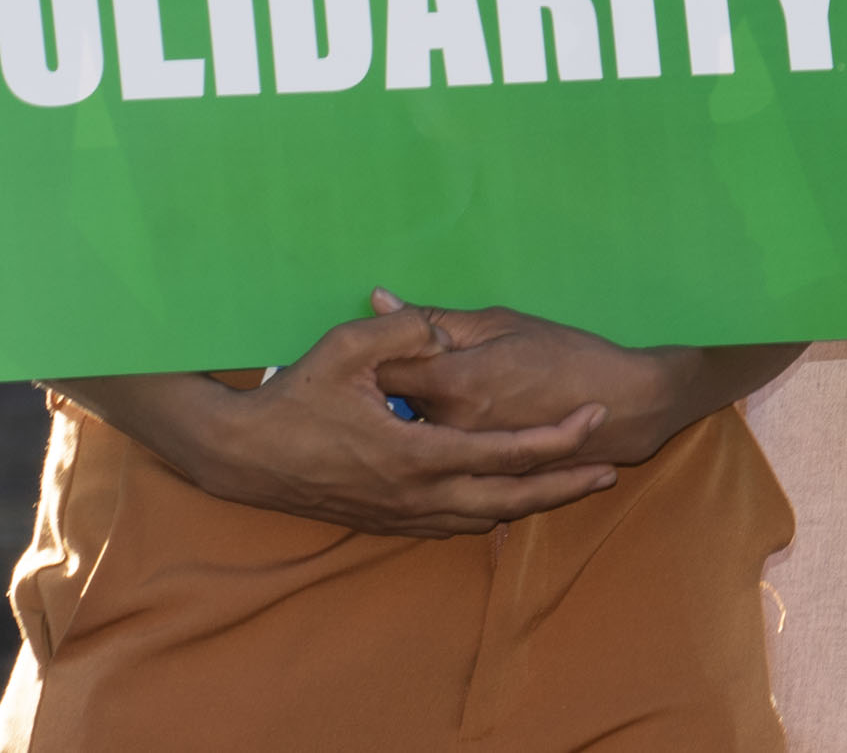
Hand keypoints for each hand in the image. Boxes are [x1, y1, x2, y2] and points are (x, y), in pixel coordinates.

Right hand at [84, 302, 617, 537]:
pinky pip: (449, 523)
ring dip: (527, 503)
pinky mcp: (383, 520)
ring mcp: (398, 514)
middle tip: (607, 471)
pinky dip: (486, 511)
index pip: (504, 452)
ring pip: (480, 518)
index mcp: (416, 453)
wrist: (239, 456)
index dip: (555, 437)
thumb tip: (442, 323)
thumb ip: (405, 330)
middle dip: (561, 487)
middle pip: (507, 499)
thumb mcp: (346, 349)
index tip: (593, 417)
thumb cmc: (293, 397)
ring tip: (569, 486)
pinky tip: (504, 500)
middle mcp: (414, 494)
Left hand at [373, 298, 693, 468]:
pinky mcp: (474, 480)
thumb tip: (377, 298)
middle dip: (397, 387)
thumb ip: (434, 316)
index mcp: (454, 384)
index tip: (402, 347)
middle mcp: (448, 429)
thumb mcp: (500, 323)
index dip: (386, 354)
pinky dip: (435, 443)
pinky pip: (434, 461)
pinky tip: (459, 427)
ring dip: (416, 417)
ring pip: (410, 438)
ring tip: (449, 399)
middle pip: (391, 408)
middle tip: (430, 369)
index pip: (383, 370)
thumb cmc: (563, 355)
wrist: (619, 407)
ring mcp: (461, 462)